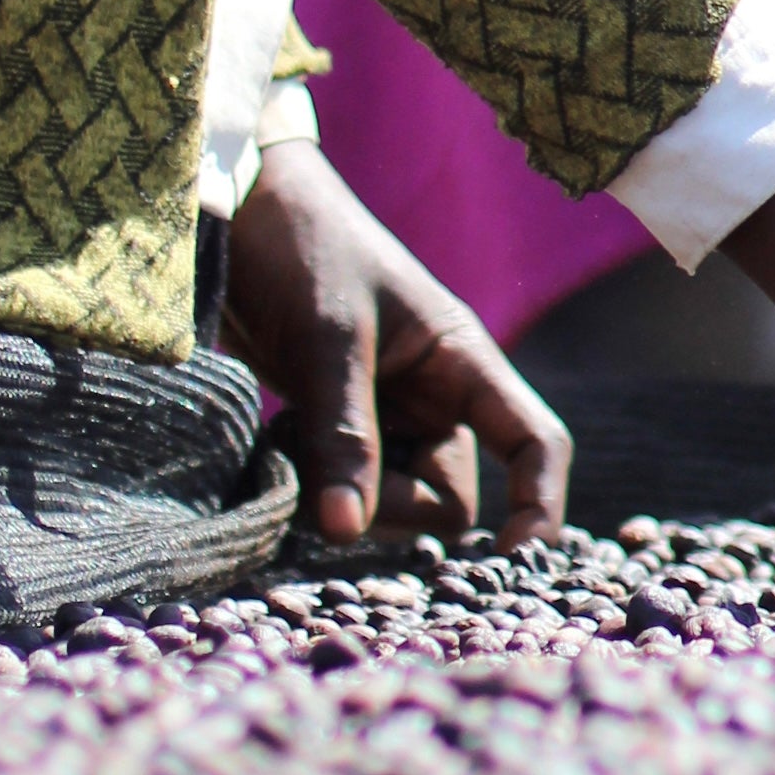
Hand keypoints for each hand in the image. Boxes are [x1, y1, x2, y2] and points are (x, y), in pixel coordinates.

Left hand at [220, 140, 568, 550]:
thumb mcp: (330, 339)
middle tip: (324, 477)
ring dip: (338, 496)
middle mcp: (433, 398)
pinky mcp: (332, 430)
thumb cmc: (304, 252)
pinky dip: (310, 487)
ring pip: (385, 503)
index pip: (534, 442)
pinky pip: (339, 490)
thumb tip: (345, 532)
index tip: (513, 559)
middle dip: (389, 506)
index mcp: (462, 362)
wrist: (234, 215)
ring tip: (287, 443)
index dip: (539, 502)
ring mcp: (383, 419)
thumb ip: (343, 435)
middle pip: (445, 499)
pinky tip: (274, 443)